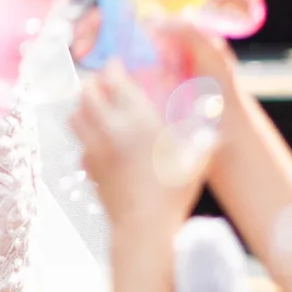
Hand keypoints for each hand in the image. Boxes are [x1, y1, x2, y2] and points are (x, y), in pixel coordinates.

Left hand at [70, 61, 219, 238]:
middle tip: (104, 84)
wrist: (144, 226)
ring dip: (83, 107)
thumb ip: (205, 142)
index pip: (115, 80)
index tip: (118, 65)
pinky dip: (85, 137)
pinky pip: (79, 143)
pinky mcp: (88, 168)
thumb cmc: (174, 191)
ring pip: (75, 115)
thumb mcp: (196, 162)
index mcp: (137, 120)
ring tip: (96, 108)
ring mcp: (94, 148)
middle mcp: (110, 129)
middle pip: (86, 92)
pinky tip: (100, 142)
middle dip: (93, 83)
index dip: (114, 68)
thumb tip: (216, 132)